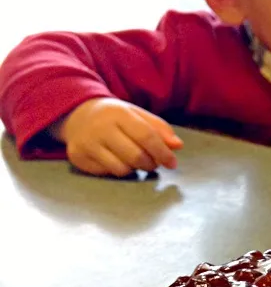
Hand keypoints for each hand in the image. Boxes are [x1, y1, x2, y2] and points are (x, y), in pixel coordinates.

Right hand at [56, 98, 182, 176]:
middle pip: (136, 157)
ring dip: (134, 169)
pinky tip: (114, 159)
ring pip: (122, 169)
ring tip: (132, 158)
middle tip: (152, 162)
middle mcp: (100, 127)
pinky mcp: (78, 157)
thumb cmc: (113, 117)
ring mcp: (86, 143)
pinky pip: (107, 173)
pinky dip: (117, 170)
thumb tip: (178, 146)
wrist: (76, 114)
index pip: (146, 136)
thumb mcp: (136, 115)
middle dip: (150, 164)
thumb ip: (158, 129)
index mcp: (118, 113)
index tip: (172, 163)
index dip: (163, 152)